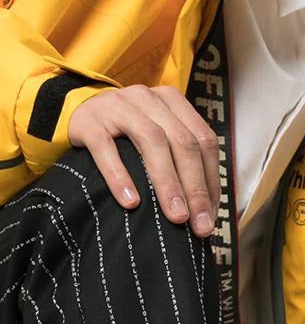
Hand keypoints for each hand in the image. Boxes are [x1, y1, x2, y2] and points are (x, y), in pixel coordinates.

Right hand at [67, 85, 219, 236]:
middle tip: (199, 225)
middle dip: (195, 187)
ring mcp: (118, 106)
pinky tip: (131, 202)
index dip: (211, 180)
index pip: (203, 141)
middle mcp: (148, 99)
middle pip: (182, 142)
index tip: (211, 216)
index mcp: (173, 102)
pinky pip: (106, 149)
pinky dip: (120, 176)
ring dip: (167, 182)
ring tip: (176, 216)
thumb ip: (182, 163)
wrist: (75, 115)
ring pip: (151, 141)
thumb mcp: (158, 140)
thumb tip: (207, 213)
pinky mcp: (89, 121)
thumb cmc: (126, 137)